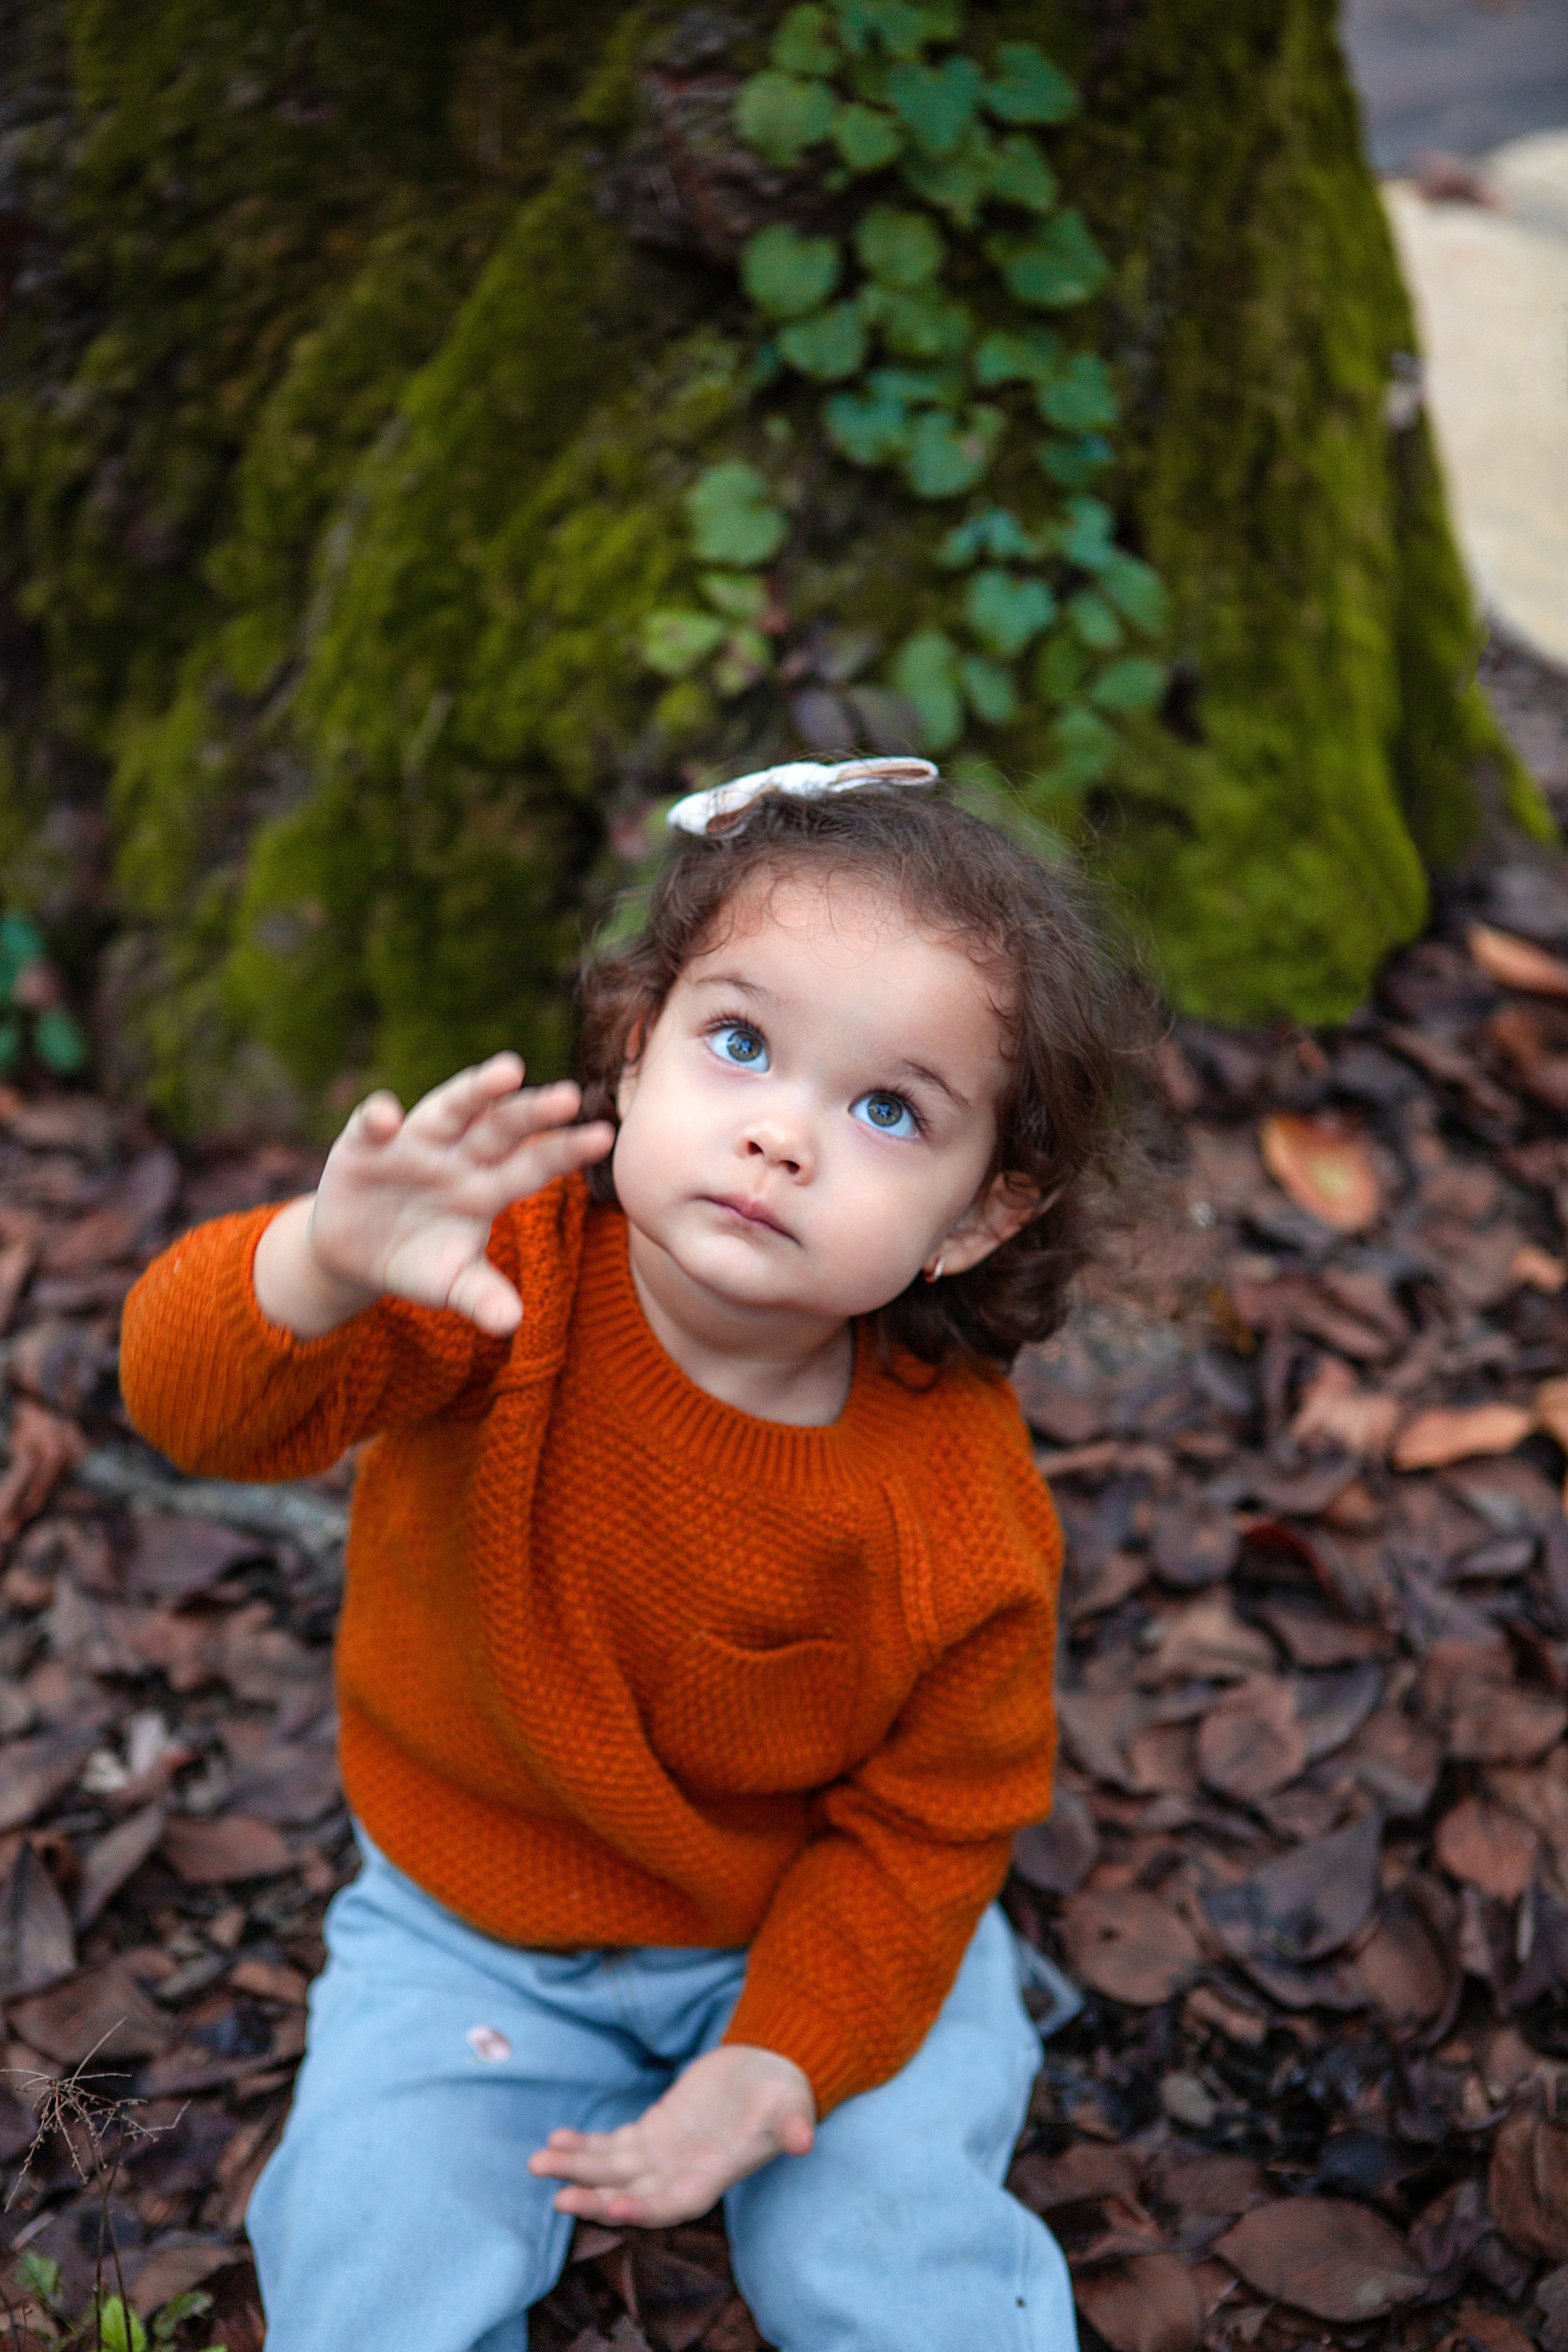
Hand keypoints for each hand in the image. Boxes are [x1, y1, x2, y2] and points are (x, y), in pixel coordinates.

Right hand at [253, 1053, 613, 1336]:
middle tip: (569, 1095)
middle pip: (502, 1128)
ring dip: (476, 1091)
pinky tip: (386, 1119)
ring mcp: (416, 1144)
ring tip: (509, 1070)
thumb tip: (511, 1323)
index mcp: (488, 1187)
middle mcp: (460, 1156)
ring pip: (450, 1109)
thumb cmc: (418, 1262)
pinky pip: (373, 1123)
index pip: (534, 1166)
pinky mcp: (366, 1142)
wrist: (355, 1255)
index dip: (566, 1152)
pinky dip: (378, 1118)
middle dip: (533, 1111)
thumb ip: (481, 1297)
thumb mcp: (450, 1284)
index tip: (604, 1137)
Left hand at [527, 2044, 815, 2226]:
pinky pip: (612, 2145)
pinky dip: (585, 2144)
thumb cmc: (783, 2093)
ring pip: (613, 2171)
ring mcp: (663, 2154)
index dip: (645, 2210)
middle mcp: (682, 2174)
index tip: (614, 2209)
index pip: (674, 2204)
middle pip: (633, 2195)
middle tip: (557, 2196)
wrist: (768, 2072)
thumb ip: (794, 2124)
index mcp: (713, 2177)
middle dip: (595, 2197)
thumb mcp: (793, 2105)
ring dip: (577, 2169)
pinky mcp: (652, 2130)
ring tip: (538, 2161)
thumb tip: (804, 2139)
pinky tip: (557, 2136)